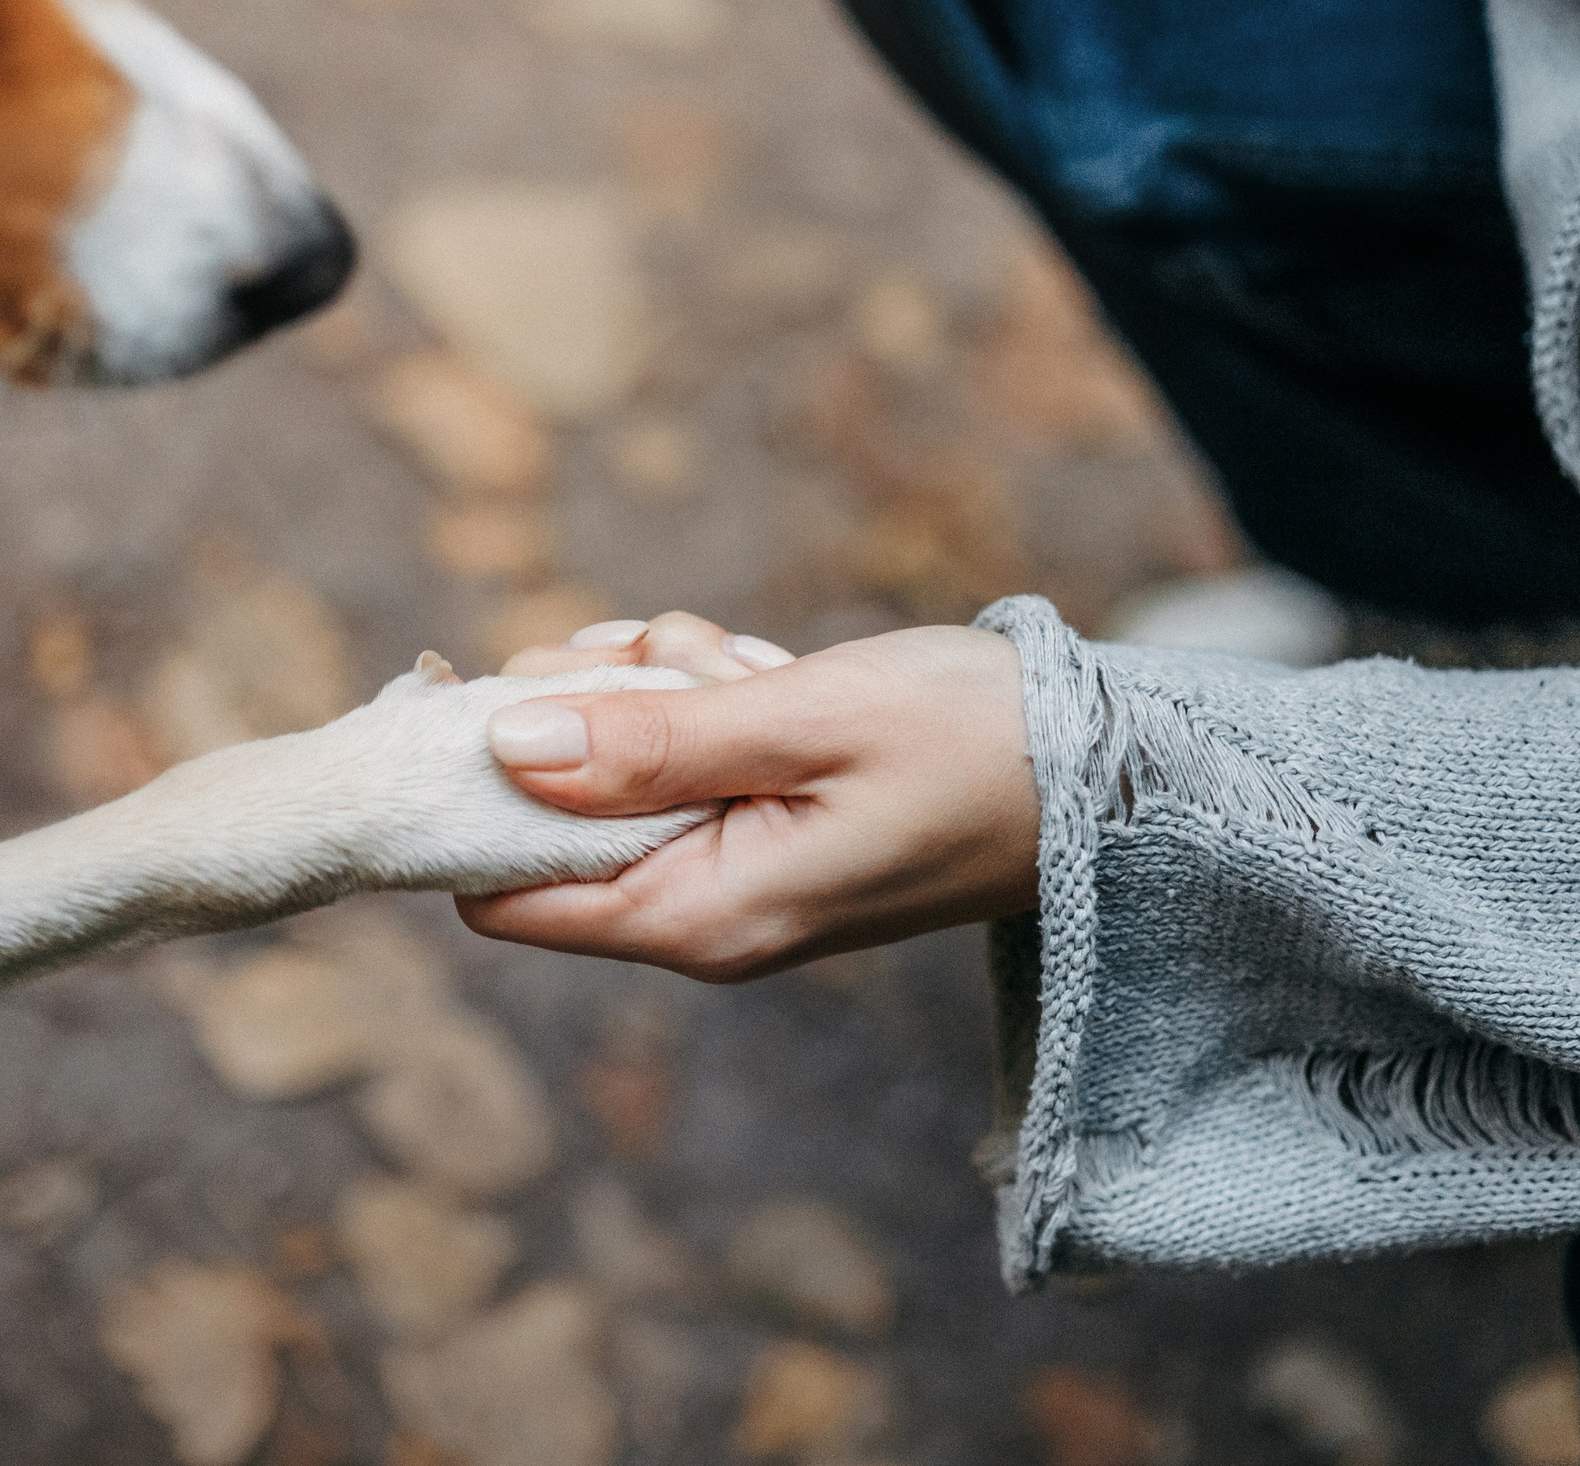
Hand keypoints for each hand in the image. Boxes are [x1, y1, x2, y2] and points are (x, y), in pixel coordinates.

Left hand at [458, 612, 1039, 981]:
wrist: (1110, 771)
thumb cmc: (970, 746)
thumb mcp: (801, 722)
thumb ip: (651, 741)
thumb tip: (505, 748)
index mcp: (698, 917)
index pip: (499, 896)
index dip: (470, 794)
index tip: (485, 691)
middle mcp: (699, 915)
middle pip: (545, 813)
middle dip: (583, 708)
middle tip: (675, 661)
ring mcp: (729, 873)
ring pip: (611, 760)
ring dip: (655, 685)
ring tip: (746, 667)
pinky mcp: (758, 829)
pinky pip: (677, 749)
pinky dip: (703, 692)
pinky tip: (767, 675)